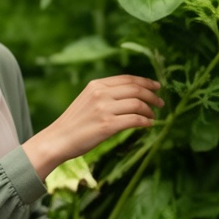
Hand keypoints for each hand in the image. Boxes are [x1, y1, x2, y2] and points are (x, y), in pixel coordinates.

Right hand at [22, 75, 163, 178]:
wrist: (58, 139)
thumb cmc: (75, 123)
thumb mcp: (88, 99)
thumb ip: (106, 94)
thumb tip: (133, 94)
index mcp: (96, 85)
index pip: (128, 78)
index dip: (146, 82)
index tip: (157, 86)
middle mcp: (100, 94)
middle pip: (136, 89)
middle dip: (152, 95)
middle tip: (161, 102)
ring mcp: (104, 109)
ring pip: (137, 104)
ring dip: (150, 110)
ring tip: (153, 115)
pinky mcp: (107, 125)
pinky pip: (134, 120)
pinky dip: (145, 121)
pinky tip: (148, 124)